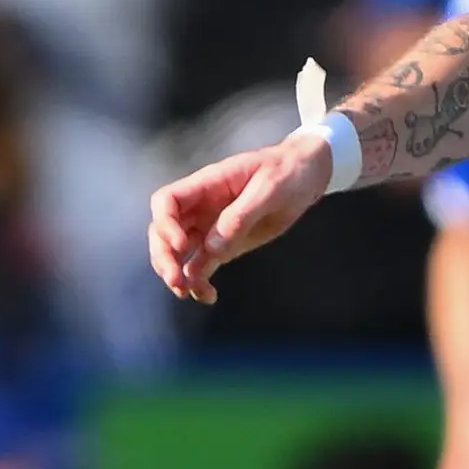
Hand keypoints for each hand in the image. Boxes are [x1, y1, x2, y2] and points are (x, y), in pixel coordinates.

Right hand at [150, 130, 331, 303]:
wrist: (305, 176)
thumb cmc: (287, 173)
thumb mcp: (270, 188)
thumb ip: (241, 215)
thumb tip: (214, 247)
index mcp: (207, 185)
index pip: (167, 201)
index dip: (165, 224)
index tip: (182, 245)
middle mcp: (201, 207)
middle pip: (163, 230)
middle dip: (163, 256)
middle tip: (176, 280)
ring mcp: (210, 227)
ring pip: (177, 252)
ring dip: (176, 272)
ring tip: (186, 292)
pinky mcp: (224, 245)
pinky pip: (202, 265)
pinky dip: (199, 282)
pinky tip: (208, 296)